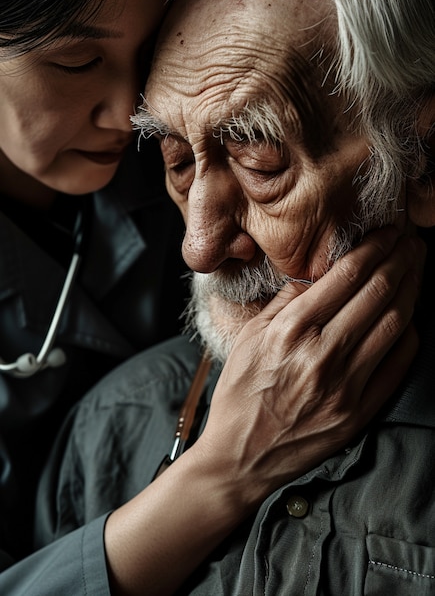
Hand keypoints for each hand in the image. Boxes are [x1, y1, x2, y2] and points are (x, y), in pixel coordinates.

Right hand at [195, 227, 424, 505]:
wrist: (241, 456)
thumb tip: (315, 269)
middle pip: (377, 293)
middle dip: (400, 259)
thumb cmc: (240, 394)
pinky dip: (408, 333)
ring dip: (412, 289)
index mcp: (290, 331)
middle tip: (410, 241)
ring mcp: (345, 385)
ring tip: (416, 268)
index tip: (386, 233)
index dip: (373, 247)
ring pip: (394, 323)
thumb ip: (284, 301)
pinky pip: (397, 364)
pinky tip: (409, 316)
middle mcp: (322, 354)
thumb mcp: (249, 338)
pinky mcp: (359, 411)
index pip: (346, 276)